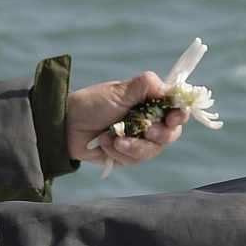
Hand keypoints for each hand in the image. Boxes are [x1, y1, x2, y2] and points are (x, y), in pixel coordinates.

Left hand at [67, 72, 188, 169]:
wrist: (66, 125)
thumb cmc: (93, 103)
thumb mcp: (120, 90)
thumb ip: (146, 85)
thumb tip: (170, 88)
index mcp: (150, 103)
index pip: (176, 110)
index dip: (179, 115)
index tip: (173, 117)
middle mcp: (148, 122)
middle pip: (170, 134)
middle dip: (159, 135)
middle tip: (147, 131)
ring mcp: (138, 140)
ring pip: (152, 151)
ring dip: (133, 146)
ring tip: (114, 139)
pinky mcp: (126, 156)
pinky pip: (134, 160)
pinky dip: (119, 152)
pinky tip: (105, 143)